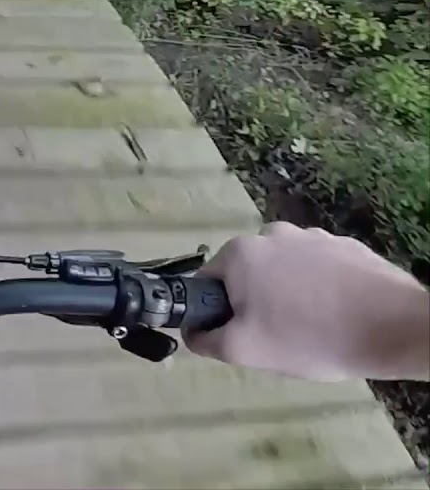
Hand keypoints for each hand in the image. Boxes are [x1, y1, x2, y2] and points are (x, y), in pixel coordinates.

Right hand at [183, 222, 428, 380]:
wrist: (394, 327)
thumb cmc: (310, 337)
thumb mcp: (244, 350)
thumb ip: (206, 340)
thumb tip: (192, 332)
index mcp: (240, 253)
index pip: (208, 282)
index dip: (220, 312)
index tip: (243, 334)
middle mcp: (272, 234)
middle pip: (247, 274)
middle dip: (256, 302)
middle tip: (278, 336)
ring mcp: (313, 236)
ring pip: (284, 271)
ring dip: (289, 294)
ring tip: (313, 327)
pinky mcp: (346, 246)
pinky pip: (319, 269)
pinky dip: (321, 289)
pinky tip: (337, 314)